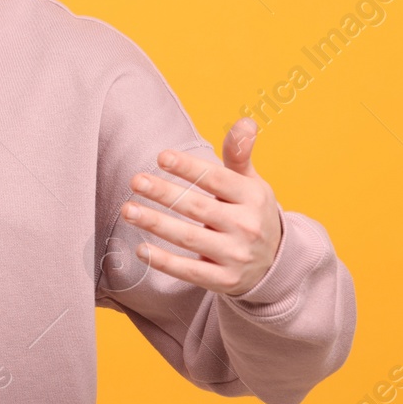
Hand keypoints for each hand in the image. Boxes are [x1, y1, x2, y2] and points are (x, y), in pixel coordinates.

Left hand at [122, 117, 284, 296]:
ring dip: (156, 223)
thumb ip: (239, 154)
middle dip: (164, 193)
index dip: (189, 168)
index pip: (217, 180)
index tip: (161, 157)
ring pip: (189, 238)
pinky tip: (140, 249)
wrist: (274, 265)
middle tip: (135, 180)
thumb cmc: (251, 213)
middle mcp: (246, 227)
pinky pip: (190, 271)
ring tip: (128, 209)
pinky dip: (164, 262)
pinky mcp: (224, 281)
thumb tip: (245, 122)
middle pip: (198, 207)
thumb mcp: (252, 183)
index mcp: (252, 197)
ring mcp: (236, 256)